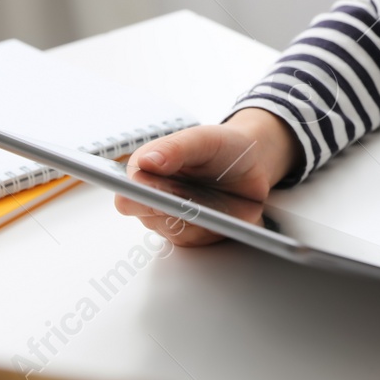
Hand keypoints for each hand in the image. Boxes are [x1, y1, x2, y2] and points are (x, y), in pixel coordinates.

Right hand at [114, 110, 301, 246]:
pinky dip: (212, 226)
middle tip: (193, 197)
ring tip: (215, 200)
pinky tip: (223, 211)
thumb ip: (175, 148)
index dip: (139, 196)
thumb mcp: (202, 139)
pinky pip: (196, 239)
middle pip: (148, 217)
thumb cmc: (222, 147)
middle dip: (172, 207)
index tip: (154, 192)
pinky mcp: (190, 235)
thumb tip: (146, 162)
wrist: (252, 163)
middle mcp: (151, 199)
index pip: (127, 195)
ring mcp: (169, 220)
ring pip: (174, 231)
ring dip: (196, 217)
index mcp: (144, 170)